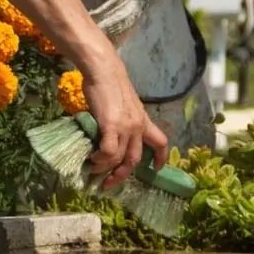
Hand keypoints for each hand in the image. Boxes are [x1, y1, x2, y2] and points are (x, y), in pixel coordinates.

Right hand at [81, 59, 168, 189]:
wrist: (104, 70)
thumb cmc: (110, 85)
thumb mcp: (124, 105)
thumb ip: (123, 121)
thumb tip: (111, 136)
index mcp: (144, 121)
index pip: (161, 143)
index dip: (160, 159)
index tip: (155, 170)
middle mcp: (138, 126)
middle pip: (135, 160)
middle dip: (121, 175)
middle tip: (108, 183)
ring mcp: (127, 127)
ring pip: (120, 159)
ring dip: (105, 169)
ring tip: (93, 169)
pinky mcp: (112, 125)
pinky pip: (109, 152)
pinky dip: (100, 159)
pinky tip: (92, 157)